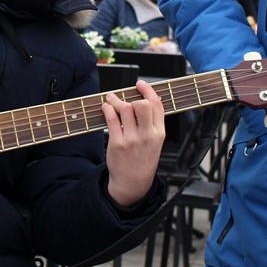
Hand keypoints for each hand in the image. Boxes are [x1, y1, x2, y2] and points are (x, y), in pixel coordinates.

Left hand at [102, 79, 165, 208]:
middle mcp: (147, 135)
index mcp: (159, 133)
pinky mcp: (117, 144)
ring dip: (116, 100)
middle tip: (125, 98)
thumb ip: (152, 123)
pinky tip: (106, 108)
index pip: (157, 105)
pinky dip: (107, 109)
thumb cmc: (143, 160)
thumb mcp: (155, 142)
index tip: (140, 84)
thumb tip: (145, 100)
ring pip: (125, 109)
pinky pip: (112, 119)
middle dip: (133, 98)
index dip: (148, 90)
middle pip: (142, 105)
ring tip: (111, 100)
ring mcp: (132, 140)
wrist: (133, 183)